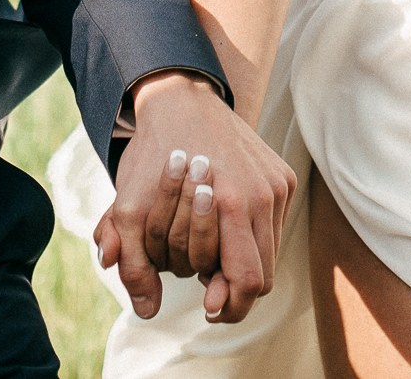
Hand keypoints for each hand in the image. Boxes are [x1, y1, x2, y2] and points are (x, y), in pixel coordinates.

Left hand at [92, 71, 295, 324]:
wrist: (179, 99)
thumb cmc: (153, 155)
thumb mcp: (128, 209)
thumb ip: (134, 265)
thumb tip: (145, 311)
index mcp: (232, 202)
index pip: (248, 283)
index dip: (229, 305)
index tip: (206, 306)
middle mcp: (263, 193)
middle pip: (264, 275)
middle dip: (233, 288)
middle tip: (205, 284)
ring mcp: (277, 183)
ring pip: (271, 253)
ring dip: (243, 262)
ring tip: (213, 254)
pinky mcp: (282, 176)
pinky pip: (274, 227)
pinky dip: (251, 238)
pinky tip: (225, 230)